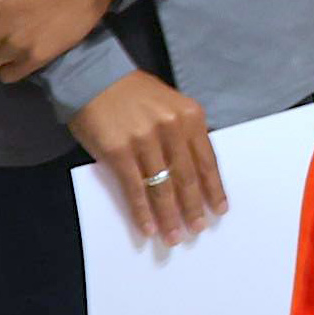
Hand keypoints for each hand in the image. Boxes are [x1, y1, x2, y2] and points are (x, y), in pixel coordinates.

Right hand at [68, 72, 225, 244]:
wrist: (93, 77)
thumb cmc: (133, 94)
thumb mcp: (170, 105)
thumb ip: (183, 134)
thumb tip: (193, 171)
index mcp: (191, 117)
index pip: (208, 160)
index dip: (214, 188)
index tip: (220, 209)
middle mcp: (172, 129)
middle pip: (188, 177)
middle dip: (194, 207)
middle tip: (198, 229)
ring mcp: (145, 141)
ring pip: (163, 187)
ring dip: (170, 216)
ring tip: (175, 237)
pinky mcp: (118, 152)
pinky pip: (135, 189)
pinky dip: (142, 212)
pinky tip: (148, 228)